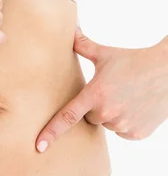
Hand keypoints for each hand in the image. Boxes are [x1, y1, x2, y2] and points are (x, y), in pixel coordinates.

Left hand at [35, 27, 167, 152]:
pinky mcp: (136, 133)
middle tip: (110, 91)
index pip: (67, 116)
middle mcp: (108, 112)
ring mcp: (123, 125)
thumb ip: (83, 45)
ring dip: (111, 114)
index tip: (39, 145)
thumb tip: (69, 29)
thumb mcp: (105, 54)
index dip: (51, 131)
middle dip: (95, 107)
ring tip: (126, 96)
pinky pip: (121, 131)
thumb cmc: (134, 60)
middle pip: (89, 117)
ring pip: (106, 124)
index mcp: (96, 94)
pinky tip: (135, 105)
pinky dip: (125, 122)